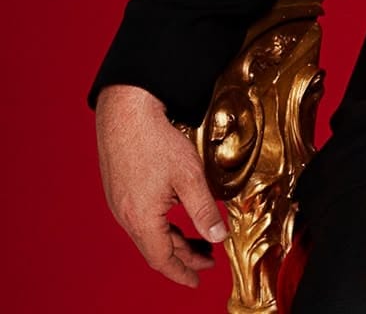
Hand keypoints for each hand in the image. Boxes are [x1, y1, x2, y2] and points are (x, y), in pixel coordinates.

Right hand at [96, 84, 228, 287]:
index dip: (181, 272)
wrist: (126, 111)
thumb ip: (205, 211)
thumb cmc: (156, 140)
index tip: (197, 281)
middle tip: (207, 262)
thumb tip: (218, 238)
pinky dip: (162, 226)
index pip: (162, 259)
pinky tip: (177, 216)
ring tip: (198, 242)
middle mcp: (125, 215)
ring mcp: (119, 203)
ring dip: (173, 241)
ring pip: (148, 233)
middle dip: (182, 258)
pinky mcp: (119, 189)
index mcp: (141, 218)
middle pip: (155, 248)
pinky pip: (141, 218)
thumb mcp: (190, 177)